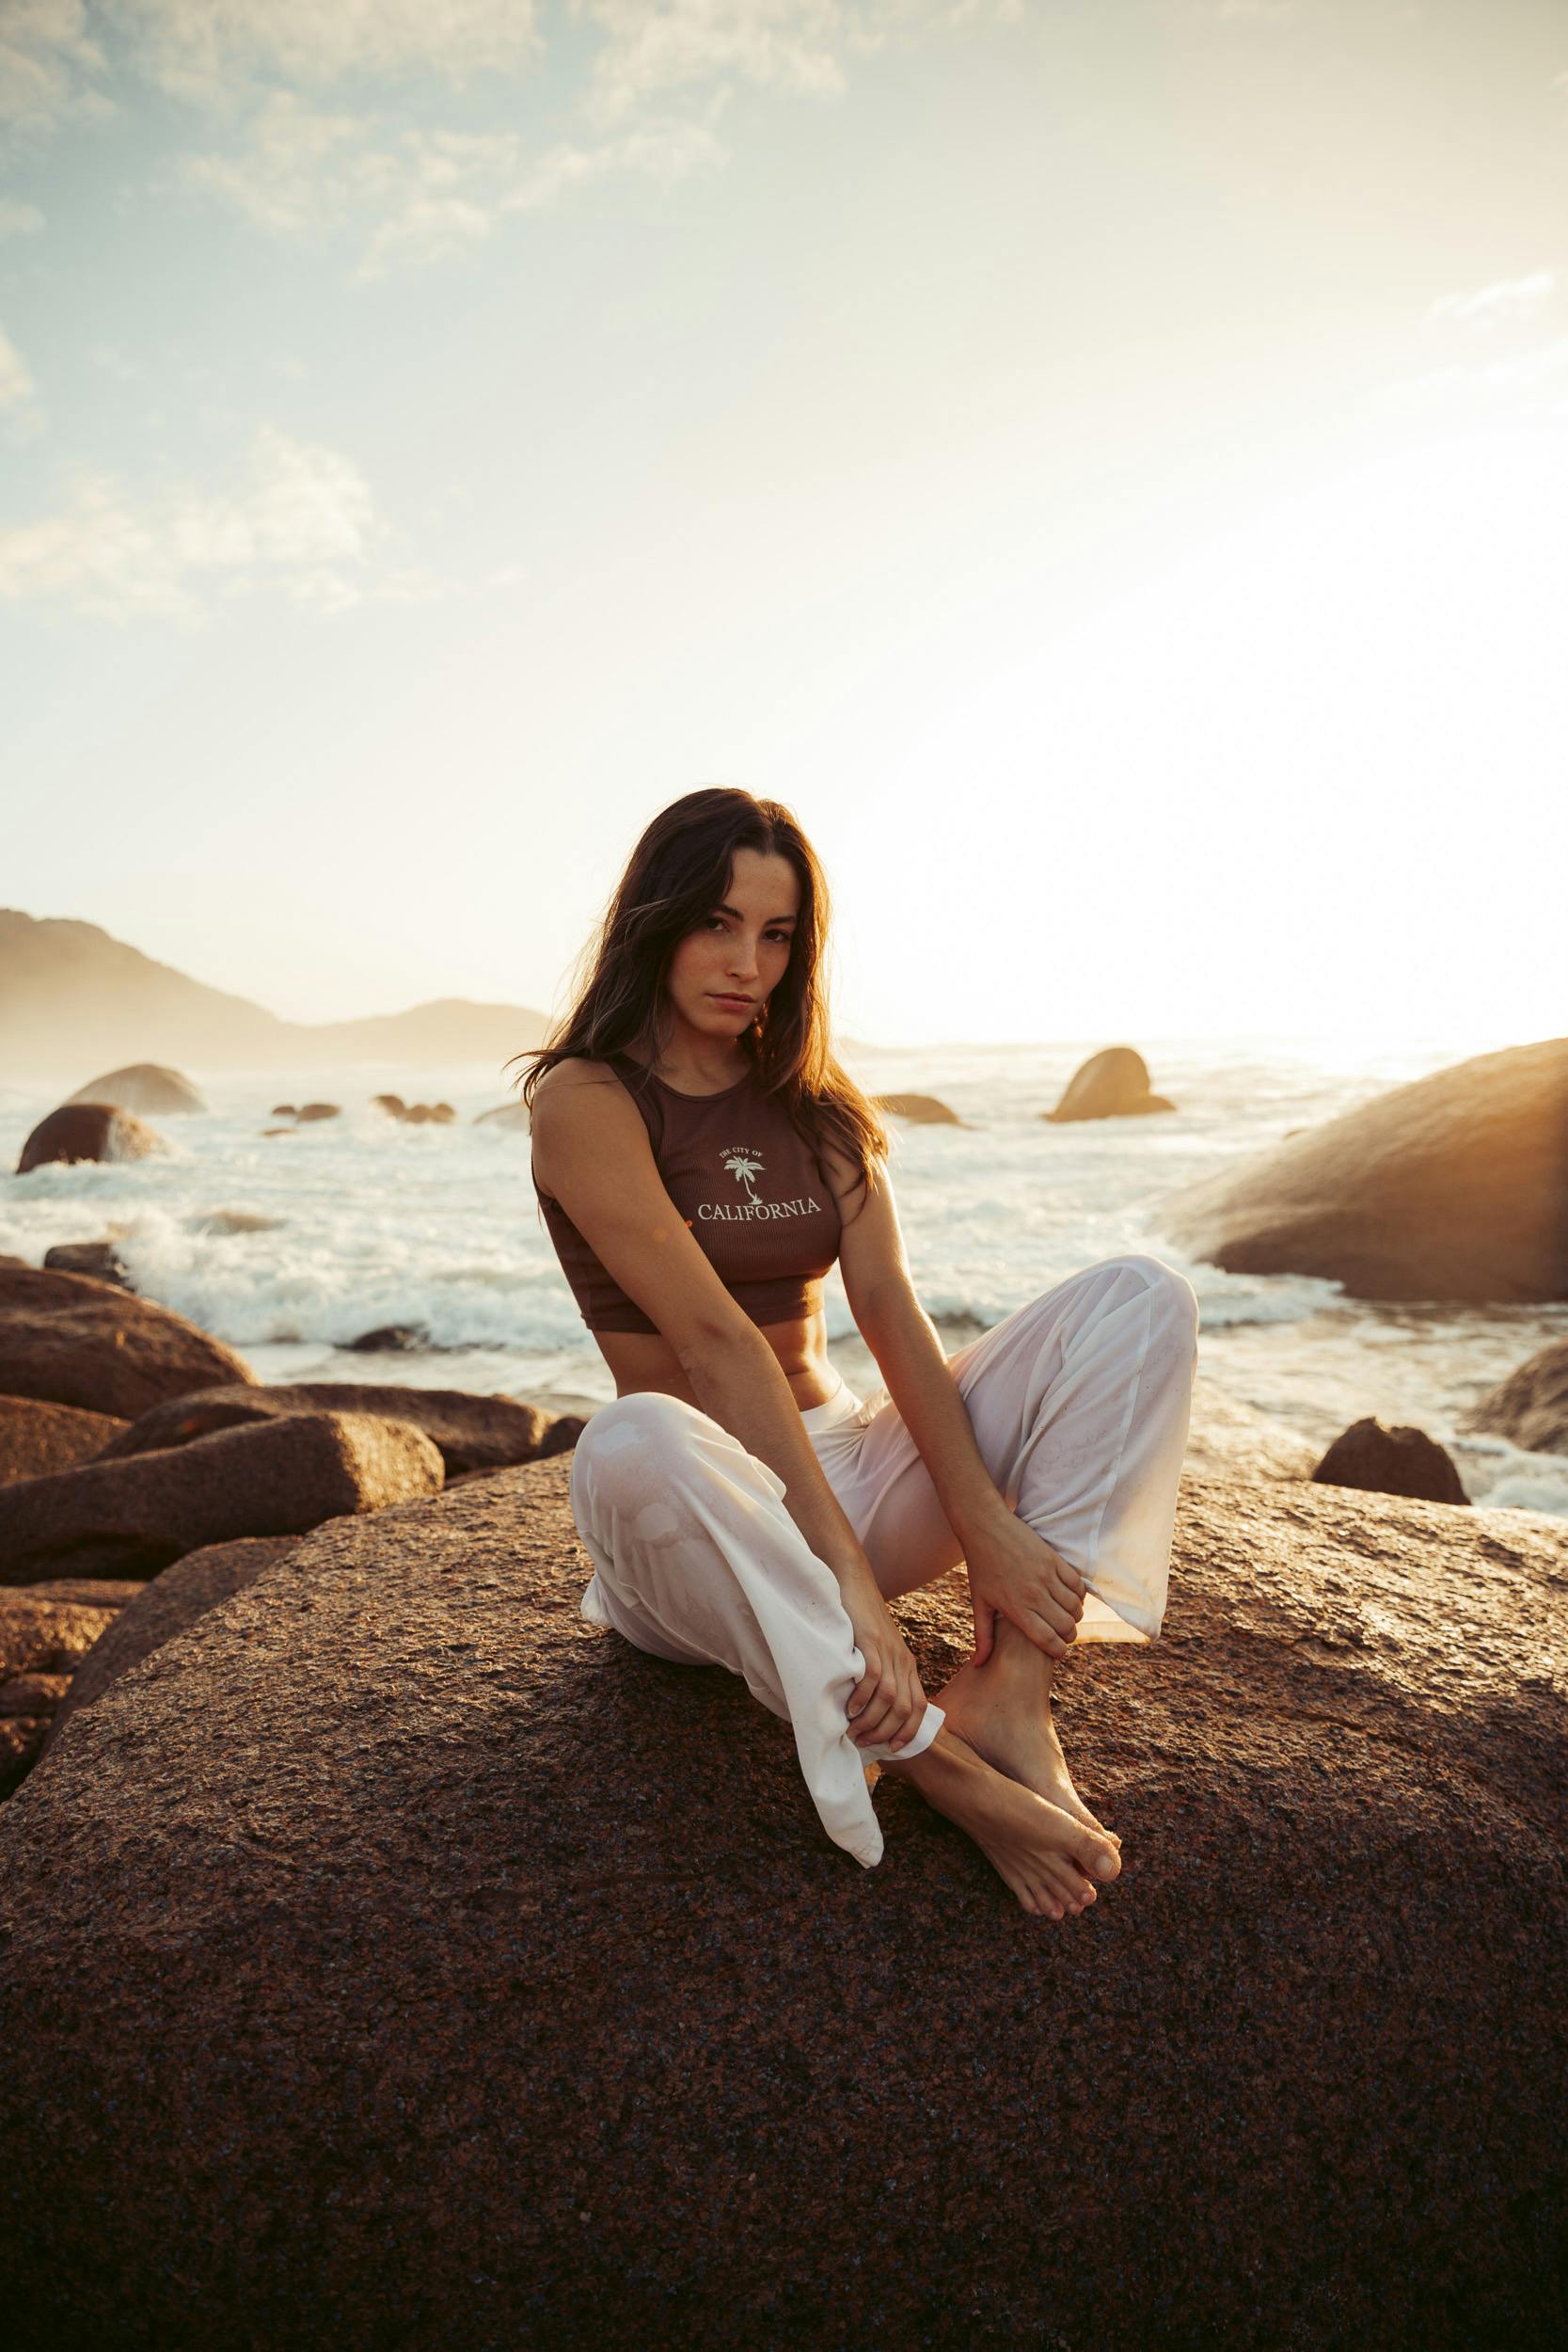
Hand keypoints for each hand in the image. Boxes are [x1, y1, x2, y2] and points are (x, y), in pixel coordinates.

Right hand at [840, 1581, 929, 1754]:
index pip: (919, 1707)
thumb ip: (880, 1675)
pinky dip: (862, 1698)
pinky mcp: (871, 1641)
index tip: (892, 1748)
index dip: (908, 1732)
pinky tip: (851, 1709)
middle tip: (863, 1741)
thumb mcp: (879, 1650)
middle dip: (885, 1732)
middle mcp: (903, 1660)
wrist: (854, 1581)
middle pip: (904, 1708)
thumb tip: (869, 1709)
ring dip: (871, 1720)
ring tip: (853, 1730)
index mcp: (908, 1664)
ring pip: (889, 1697)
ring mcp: (888, 1650)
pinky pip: (873, 1677)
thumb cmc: (860, 1620)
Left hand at [962, 1508, 1085, 1665]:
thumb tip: (978, 1666)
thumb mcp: (979, 1603)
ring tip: (1067, 1615)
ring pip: (1075, 1607)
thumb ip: (983, 1637)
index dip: (1058, 1651)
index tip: (1058, 1651)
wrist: (985, 1528)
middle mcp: (1034, 1595)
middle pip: (1066, 1627)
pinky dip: (1079, 1595)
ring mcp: (1046, 1576)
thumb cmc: (980, 1568)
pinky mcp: (1054, 1560)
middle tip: (1064, 1634)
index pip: (1047, 1641)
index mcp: (1016, 1610)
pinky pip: (1078, 1585)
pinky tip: (1070, 1596)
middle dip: (1068, 1635)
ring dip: (1075, 1615)